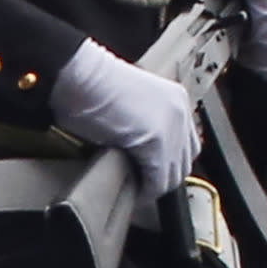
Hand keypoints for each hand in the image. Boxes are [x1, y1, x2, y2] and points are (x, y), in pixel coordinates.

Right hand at [45, 40, 192, 197]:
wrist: (80, 75)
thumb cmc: (92, 84)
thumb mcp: (129, 102)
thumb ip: (143, 124)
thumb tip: (139, 152)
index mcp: (175, 98)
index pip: (186, 143)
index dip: (170, 163)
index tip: (154, 173)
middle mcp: (180, 111)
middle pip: (184, 161)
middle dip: (165, 177)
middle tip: (144, 185)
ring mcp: (172, 127)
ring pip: (173, 174)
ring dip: (155, 186)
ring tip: (137, 190)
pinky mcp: (157, 142)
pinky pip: (157, 179)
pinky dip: (146, 190)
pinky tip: (134, 192)